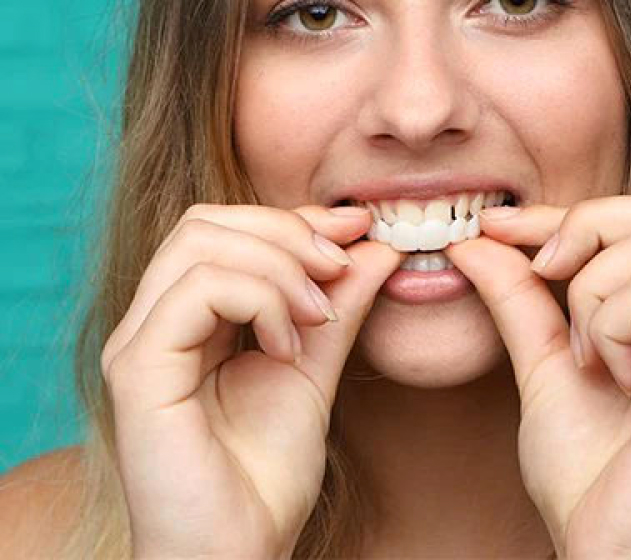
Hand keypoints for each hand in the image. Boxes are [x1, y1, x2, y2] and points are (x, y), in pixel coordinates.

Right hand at [100, 203, 401, 559]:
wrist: (237, 554)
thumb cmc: (265, 473)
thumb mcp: (314, 367)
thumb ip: (339, 305)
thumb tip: (377, 246)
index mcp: (186, 316)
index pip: (226, 229)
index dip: (293, 219)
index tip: (357, 227)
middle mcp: (153, 320)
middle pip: (208, 222)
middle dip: (286, 232)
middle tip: (340, 266)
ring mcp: (139, 341)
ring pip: (202, 243)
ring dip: (278, 265)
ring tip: (318, 314)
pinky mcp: (138, 368)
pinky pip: (200, 289)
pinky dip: (260, 300)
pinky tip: (288, 346)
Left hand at [445, 194, 630, 559]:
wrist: (609, 553)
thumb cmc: (587, 473)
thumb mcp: (541, 364)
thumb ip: (518, 299)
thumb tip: (478, 241)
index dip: (565, 211)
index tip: (496, 225)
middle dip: (584, 226)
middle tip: (542, 273)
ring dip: (590, 290)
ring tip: (583, 354)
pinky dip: (606, 324)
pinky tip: (605, 374)